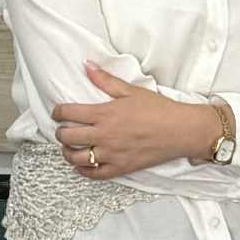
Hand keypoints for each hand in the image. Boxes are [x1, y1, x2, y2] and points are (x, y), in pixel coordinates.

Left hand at [54, 64, 215, 179]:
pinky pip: (96, 175)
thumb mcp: (130, 90)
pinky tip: (81, 166)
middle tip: (62, 130)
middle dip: (60, 133)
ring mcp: (112, 154)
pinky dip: (84, 171)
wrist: (181, 130)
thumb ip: (105, 79)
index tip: (58, 113)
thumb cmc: (158, 109)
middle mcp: (104, 135)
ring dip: (68, 153)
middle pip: (68, 137)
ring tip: (69, 148)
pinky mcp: (122, 168)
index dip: (57, 112)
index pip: (68, 113)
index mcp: (104, 114)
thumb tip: (87, 65)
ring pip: (77, 158)